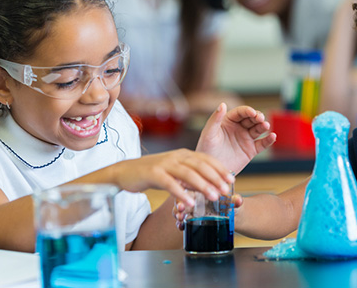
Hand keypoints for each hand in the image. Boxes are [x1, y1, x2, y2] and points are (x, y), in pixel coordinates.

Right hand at [111, 149, 233, 206]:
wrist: (124, 171)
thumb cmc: (152, 173)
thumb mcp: (175, 171)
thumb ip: (190, 176)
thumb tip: (209, 185)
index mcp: (183, 154)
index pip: (207, 159)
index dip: (220, 169)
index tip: (232, 180)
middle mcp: (176, 156)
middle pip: (200, 165)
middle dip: (216, 177)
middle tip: (227, 190)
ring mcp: (164, 164)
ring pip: (188, 173)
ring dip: (203, 185)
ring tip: (214, 196)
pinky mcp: (153, 173)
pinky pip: (170, 183)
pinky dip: (181, 193)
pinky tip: (189, 202)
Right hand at [174, 193, 243, 230]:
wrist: (234, 216)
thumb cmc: (232, 204)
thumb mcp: (233, 201)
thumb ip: (235, 201)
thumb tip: (238, 200)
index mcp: (204, 189)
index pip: (192, 187)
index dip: (187, 191)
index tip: (186, 197)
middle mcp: (195, 198)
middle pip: (183, 198)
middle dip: (179, 204)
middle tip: (180, 210)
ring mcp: (193, 209)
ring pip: (180, 209)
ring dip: (178, 214)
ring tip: (180, 220)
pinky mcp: (193, 220)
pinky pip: (183, 221)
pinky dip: (180, 224)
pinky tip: (181, 227)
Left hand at [196, 103, 275, 173]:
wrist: (210, 172)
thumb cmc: (206, 150)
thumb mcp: (209, 133)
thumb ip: (215, 119)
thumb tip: (222, 104)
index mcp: (228, 121)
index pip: (240, 112)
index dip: (248, 111)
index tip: (252, 112)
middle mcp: (238, 128)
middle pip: (251, 119)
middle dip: (257, 117)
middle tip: (260, 119)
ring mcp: (245, 139)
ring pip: (258, 129)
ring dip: (263, 126)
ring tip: (266, 126)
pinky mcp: (251, 151)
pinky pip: (262, 144)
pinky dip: (268, 140)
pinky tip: (273, 136)